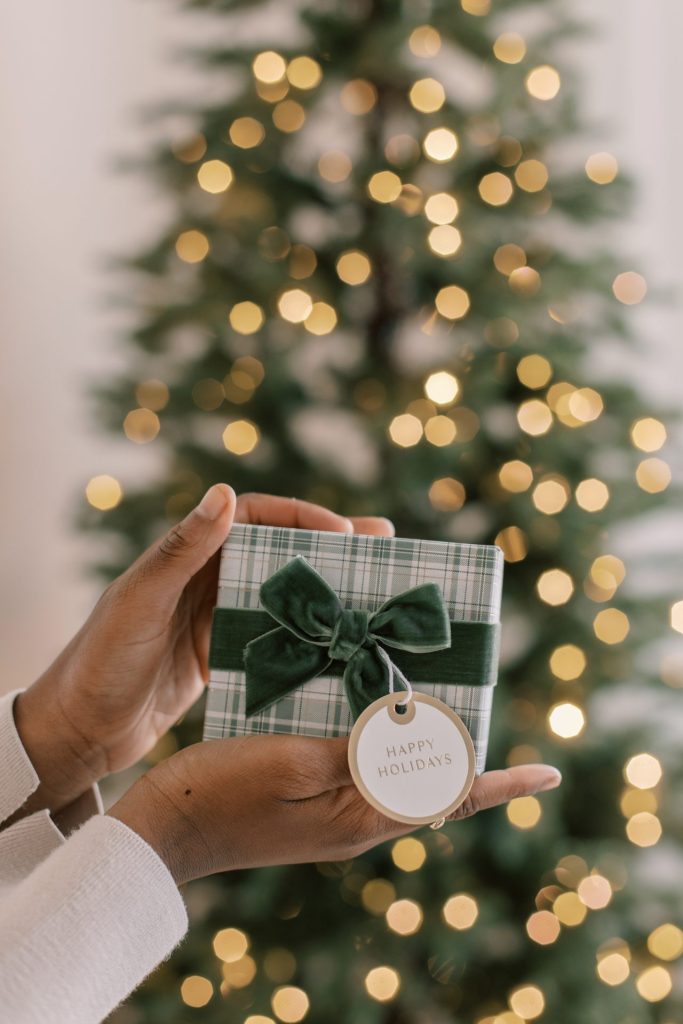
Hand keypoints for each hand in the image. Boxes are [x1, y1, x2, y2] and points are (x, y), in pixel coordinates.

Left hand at [15, 488, 394, 812]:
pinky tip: (343, 652)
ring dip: (327, 596)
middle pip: (281, 553)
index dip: (305, 517)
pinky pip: (274, 639)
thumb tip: (224, 492)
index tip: (346, 534)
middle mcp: (207, 579)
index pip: (257, 517)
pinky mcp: (222, 657)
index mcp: (189, 554)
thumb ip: (181, 550)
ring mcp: (216, 619)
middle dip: (333, 551)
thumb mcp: (140, 601)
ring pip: (283, 597)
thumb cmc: (99, 661)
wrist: (77, 731)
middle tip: (387, 551)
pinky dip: (308, 641)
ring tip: (378, 598)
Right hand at [109, 737, 561, 883]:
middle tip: (486, 705)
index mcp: (360, 816)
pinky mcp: (309, 804)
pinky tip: (372, 712)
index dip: (499, 784)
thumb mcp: (294, 763)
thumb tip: (422, 738)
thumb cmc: (224, 790)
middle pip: (429, 787)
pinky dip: (380, 742)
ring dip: (423, 746)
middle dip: (464, 754)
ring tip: (439, 703)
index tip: (548, 773)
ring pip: (396, 777)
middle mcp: (356, 821)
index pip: (448, 797)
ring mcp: (332, 817)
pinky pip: (362, 772)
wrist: (165, 828)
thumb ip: (360, 752)